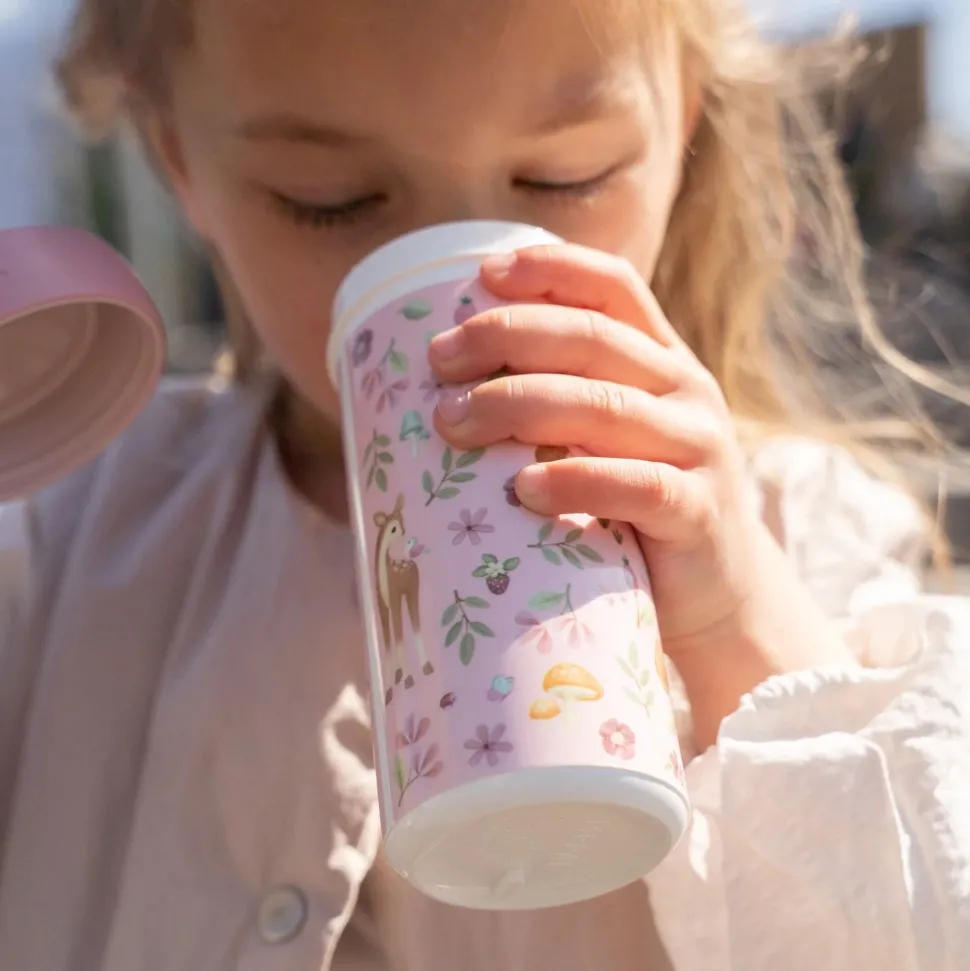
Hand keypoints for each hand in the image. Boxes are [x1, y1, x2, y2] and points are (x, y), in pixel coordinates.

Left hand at [428, 243, 758, 653]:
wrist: (720, 591)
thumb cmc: (639, 508)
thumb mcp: (611, 438)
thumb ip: (563, 400)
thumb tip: (453, 382)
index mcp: (662, 361)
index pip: (613, 287)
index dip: (552, 268)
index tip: (483, 275)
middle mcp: (686, 391)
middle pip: (592, 338)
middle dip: (506, 337)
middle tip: (439, 359)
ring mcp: (698, 449)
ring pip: (605, 406)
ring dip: (518, 404)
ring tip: (454, 422)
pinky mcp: (698, 511)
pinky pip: (636, 485)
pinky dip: (576, 483)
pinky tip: (522, 489)